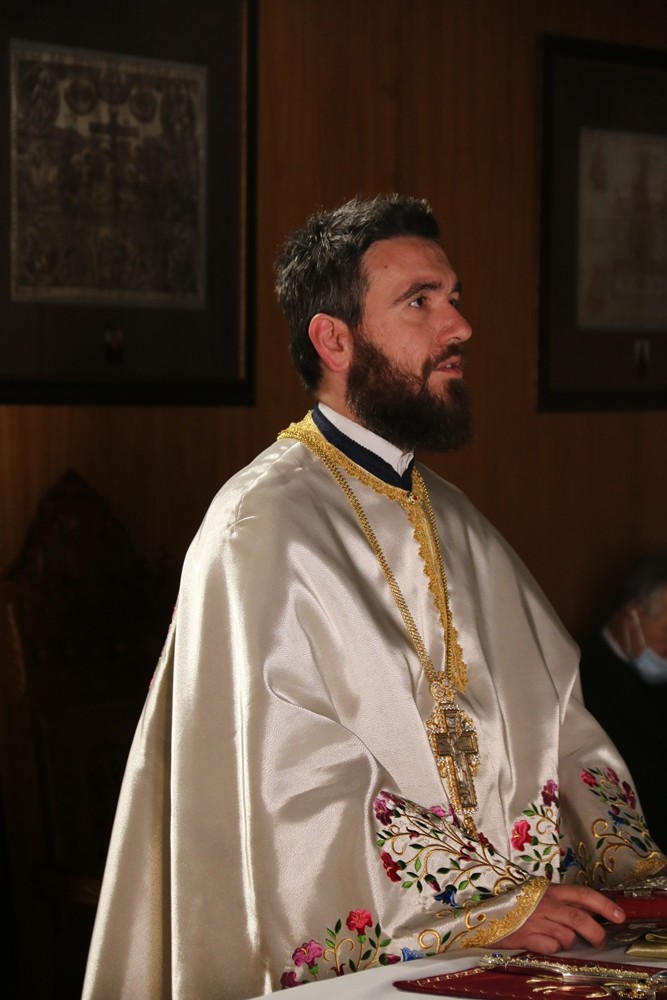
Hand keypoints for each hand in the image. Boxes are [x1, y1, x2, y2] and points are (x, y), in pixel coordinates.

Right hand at [495, 883, 625, 953]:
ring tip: (556, 938)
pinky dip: (551, 948)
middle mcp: (545, 903)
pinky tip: (541, 942)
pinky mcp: (525, 936)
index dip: (604, 905)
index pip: (583, 894)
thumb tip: (585, 915)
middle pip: (579, 918)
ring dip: (567, 941)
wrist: (481, 910)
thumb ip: (559, 902)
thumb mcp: (537, 895)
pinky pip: (550, 947)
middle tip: (599, 941)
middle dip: (595, 932)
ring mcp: (535, 920)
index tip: (620, 916)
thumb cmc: (513, 902)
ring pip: (566, 936)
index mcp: (550, 890)